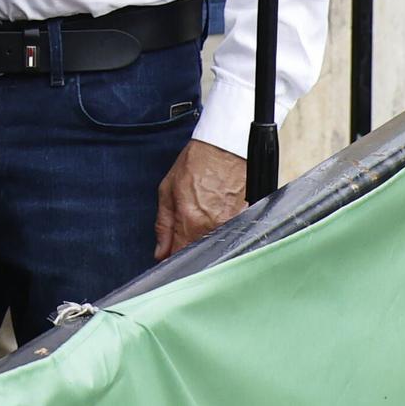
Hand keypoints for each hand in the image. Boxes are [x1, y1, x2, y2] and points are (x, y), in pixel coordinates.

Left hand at [154, 139, 245, 259]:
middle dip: (188, 249)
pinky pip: (229, 234)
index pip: (180, 256)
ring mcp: (231, 224)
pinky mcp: (244, 218)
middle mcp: (213, 227)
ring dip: (204, 240)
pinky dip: (220, 230)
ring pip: (213, 245)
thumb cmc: (195, 162)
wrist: (224, 145)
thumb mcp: (167, 190)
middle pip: (198, 253)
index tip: (168, 256)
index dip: (172, 259)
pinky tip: (216, 214)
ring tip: (201, 217)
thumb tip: (160, 252)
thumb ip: (163, 225)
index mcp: (190, 221)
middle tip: (183, 234)